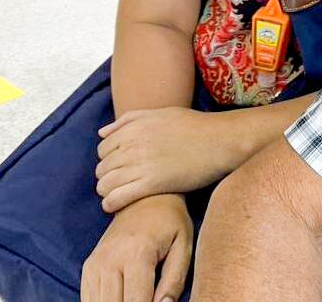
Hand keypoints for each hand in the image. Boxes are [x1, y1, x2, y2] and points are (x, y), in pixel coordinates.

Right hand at [81, 194, 191, 301]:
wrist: (146, 199)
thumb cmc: (171, 223)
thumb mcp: (183, 247)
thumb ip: (174, 281)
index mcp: (138, 254)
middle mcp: (111, 259)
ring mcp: (96, 263)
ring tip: (137, 298)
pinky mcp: (89, 267)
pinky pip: (88, 298)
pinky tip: (122, 298)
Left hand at [97, 107, 236, 212]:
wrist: (220, 141)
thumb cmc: (194, 126)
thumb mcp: (161, 114)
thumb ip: (129, 120)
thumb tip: (102, 132)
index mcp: (134, 127)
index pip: (102, 149)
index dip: (109, 159)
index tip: (120, 166)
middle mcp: (133, 144)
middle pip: (102, 168)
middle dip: (107, 176)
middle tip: (121, 183)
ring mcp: (141, 164)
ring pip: (105, 184)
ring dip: (107, 192)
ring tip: (119, 194)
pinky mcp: (152, 183)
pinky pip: (117, 198)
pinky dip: (111, 204)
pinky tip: (116, 206)